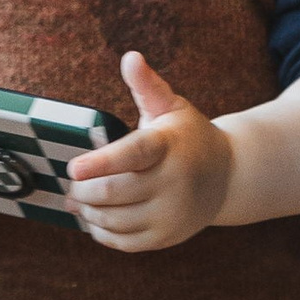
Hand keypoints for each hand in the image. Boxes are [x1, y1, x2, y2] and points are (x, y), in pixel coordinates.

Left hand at [66, 51, 232, 251]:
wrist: (228, 176)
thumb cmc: (188, 136)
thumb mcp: (171, 107)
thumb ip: (147, 85)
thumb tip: (130, 57)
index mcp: (169, 146)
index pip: (133, 155)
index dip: (102, 162)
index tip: (73, 168)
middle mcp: (174, 182)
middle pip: (115, 193)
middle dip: (83, 191)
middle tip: (71, 186)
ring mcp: (172, 214)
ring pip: (116, 220)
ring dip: (88, 212)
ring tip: (78, 202)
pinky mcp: (167, 237)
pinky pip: (125, 242)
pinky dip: (102, 233)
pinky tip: (94, 220)